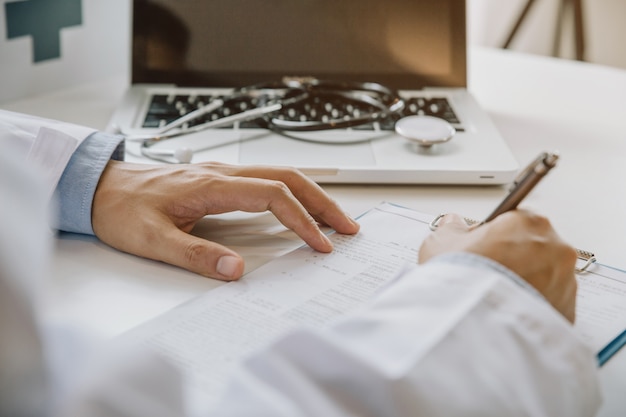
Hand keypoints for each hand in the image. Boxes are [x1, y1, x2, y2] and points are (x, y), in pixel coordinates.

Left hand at [92, 161, 358, 280]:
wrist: (101, 188)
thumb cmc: (123, 210)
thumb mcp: (152, 239)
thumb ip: (195, 255)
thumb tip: (237, 270)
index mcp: (211, 185)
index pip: (273, 195)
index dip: (301, 220)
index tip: (319, 245)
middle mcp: (223, 173)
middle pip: (288, 178)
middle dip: (322, 202)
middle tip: (348, 228)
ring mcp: (224, 174)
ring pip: (281, 176)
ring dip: (312, 196)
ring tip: (334, 220)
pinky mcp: (221, 181)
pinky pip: (268, 182)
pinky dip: (294, 195)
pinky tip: (299, 210)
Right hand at [419, 211, 577, 322]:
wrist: (474, 322)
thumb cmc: (462, 278)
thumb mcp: (441, 243)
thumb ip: (452, 228)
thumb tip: (454, 224)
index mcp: (530, 222)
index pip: (517, 221)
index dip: (498, 234)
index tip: (485, 246)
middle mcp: (556, 248)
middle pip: (536, 248)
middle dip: (516, 258)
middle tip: (489, 273)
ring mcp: (566, 282)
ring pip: (547, 277)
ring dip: (527, 283)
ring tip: (497, 296)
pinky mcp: (567, 312)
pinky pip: (550, 304)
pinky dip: (533, 307)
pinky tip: (508, 311)